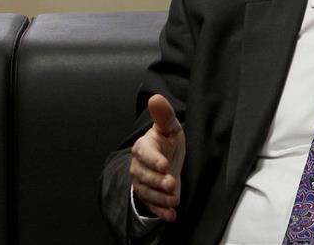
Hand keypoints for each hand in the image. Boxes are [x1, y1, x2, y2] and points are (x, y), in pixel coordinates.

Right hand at [129, 94, 185, 221]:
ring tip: (174, 200)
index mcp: (143, 147)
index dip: (153, 160)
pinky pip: (151, 205)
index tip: (164, 165)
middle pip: (144, 176)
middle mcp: (139, 166)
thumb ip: (164, 115)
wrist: (166, 160)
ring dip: (160, 198)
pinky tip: (171, 215)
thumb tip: (156, 97)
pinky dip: (161, 211)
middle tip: (172, 184)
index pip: (144, 153)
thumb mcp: (169, 127)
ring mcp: (142, 182)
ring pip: (147, 192)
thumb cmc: (167, 141)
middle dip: (157, 181)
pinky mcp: (148, 196)